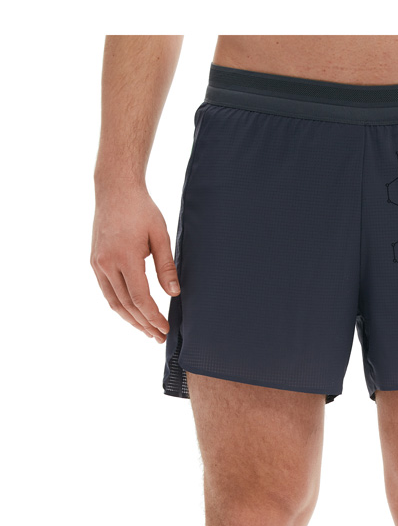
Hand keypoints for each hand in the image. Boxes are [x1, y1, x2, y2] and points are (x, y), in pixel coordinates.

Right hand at [91, 186, 179, 342]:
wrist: (114, 188)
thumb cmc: (142, 209)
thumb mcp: (160, 235)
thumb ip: (166, 267)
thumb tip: (174, 295)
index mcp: (125, 257)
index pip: (140, 298)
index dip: (153, 317)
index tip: (165, 328)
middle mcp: (107, 263)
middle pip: (126, 305)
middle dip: (143, 324)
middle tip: (159, 337)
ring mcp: (97, 263)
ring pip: (114, 302)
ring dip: (131, 320)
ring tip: (147, 331)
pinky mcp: (94, 261)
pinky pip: (107, 292)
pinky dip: (120, 307)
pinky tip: (132, 314)